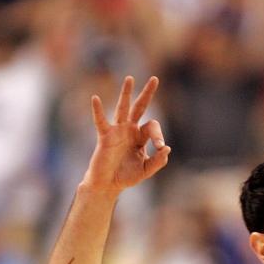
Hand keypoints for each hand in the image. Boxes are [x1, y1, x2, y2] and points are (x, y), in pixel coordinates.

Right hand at [80, 76, 169, 196]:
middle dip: (147, 94)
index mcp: (141, 137)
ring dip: (126, 93)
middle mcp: (129, 130)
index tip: (160, 147)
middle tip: (155, 79)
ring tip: (130, 79)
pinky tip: (95, 98)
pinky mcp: (105, 136)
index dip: (158, 136)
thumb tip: (167, 148)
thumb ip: (158, 161)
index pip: (153, 127)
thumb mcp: (146, 170)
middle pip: (139, 107)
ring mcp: (117, 131)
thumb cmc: (126, 176)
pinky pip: (101, 121)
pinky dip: (98, 110)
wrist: (108, 184)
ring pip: (123, 108)